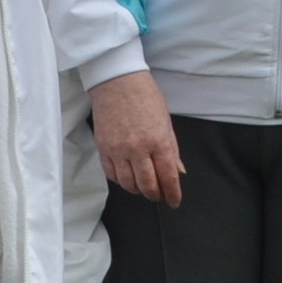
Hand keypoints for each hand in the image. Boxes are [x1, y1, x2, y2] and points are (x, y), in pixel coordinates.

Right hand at [92, 70, 184, 208]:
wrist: (117, 81)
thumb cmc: (145, 97)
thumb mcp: (166, 121)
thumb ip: (172, 149)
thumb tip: (178, 171)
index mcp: (159, 141)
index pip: (168, 177)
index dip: (172, 194)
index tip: (174, 201)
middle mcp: (138, 149)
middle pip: (147, 186)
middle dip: (155, 195)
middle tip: (159, 194)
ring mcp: (118, 150)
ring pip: (128, 184)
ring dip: (138, 190)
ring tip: (143, 186)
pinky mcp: (103, 148)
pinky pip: (112, 174)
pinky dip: (121, 180)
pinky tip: (127, 176)